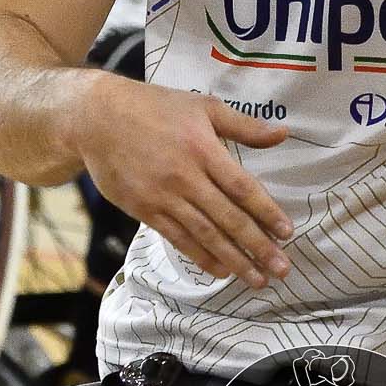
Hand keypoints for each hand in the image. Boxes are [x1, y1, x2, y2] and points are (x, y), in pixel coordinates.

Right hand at [73, 78, 294, 288]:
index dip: (266, 212)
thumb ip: (244, 125)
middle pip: (227, 218)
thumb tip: (283, 134)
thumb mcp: (202, 106)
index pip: (242, 188)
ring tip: (257, 279)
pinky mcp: (144, 210)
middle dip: (258, 246)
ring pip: (205, 235)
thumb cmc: (155, 107)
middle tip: (281, 270)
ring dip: (234, 260)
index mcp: (203, 148)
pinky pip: (177, 239)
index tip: (287, 233)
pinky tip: (221, 270)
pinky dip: (200, 257)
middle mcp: (185, 177)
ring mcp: (163, 197)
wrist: (97, 118)